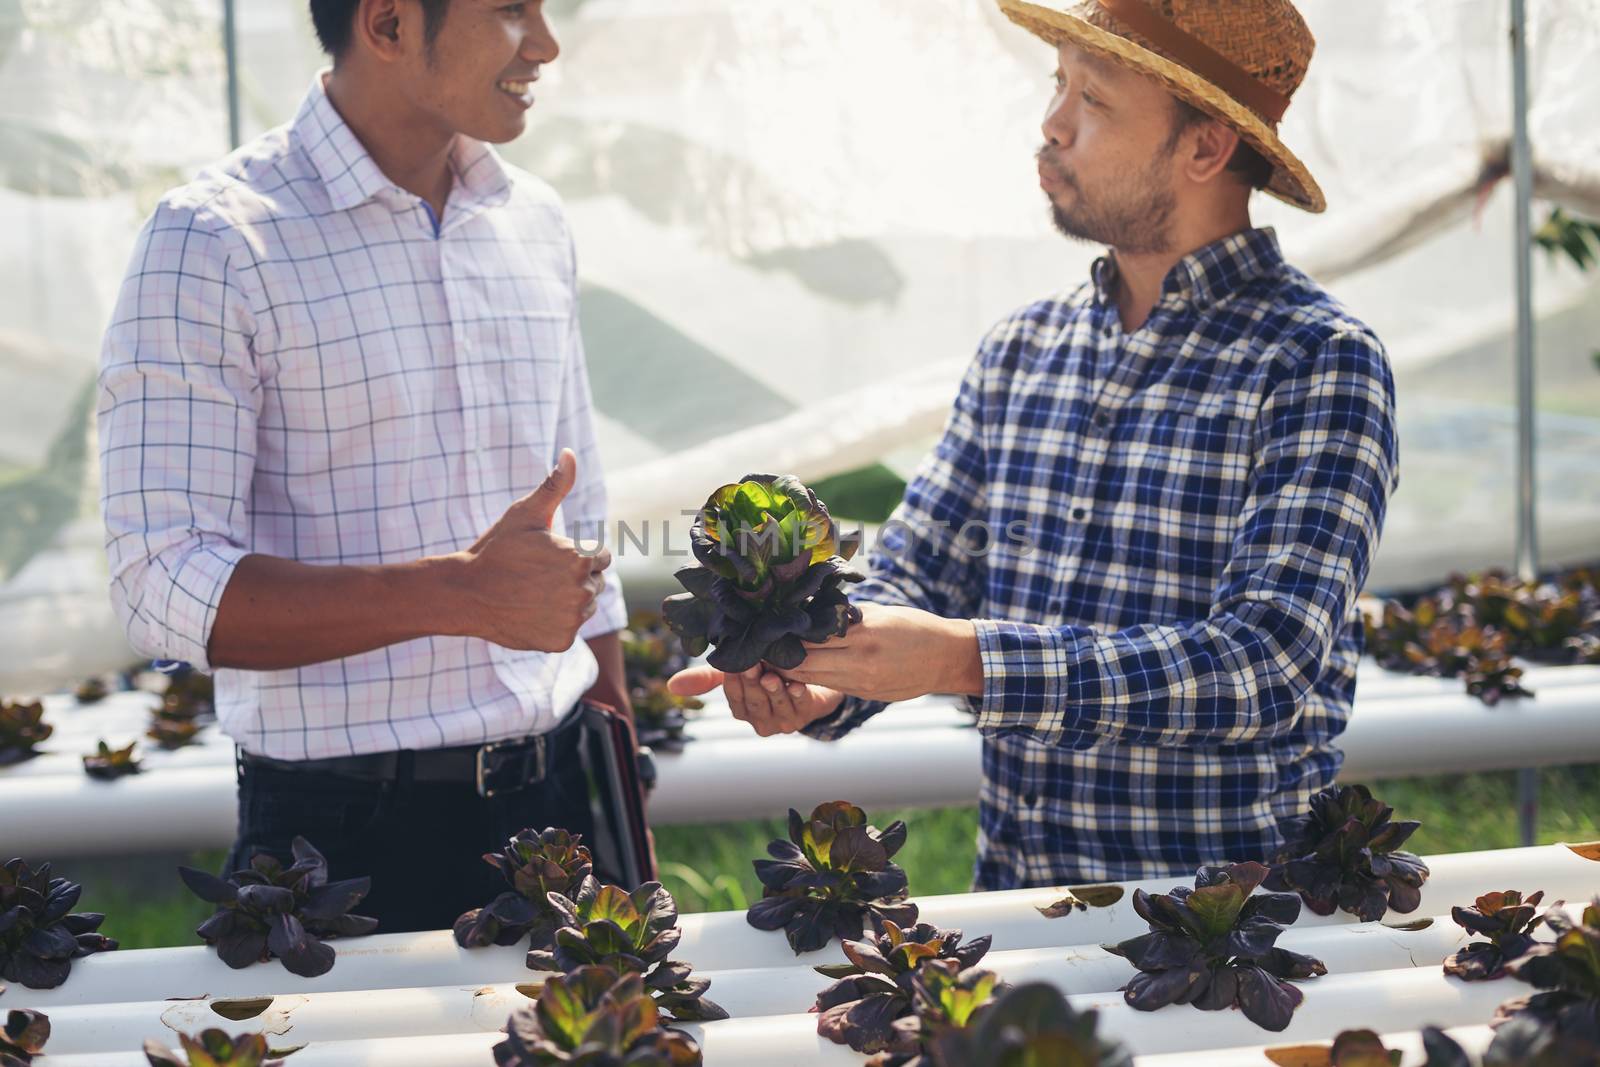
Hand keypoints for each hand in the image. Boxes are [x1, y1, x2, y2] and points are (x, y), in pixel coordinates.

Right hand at [460, 449, 610, 651]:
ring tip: (534, 592)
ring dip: (568, 600)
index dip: (576, 553)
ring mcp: (572, 619)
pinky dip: (555, 623)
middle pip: (596, 581)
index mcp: (580, 557)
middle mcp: (582, 590)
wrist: (465, 594)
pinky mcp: (561, 642)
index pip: (600, 556)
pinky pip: (570, 629)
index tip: (550, 556)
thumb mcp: (525, 514)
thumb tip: (570, 453)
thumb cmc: (496, 550)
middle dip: (575, 577)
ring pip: (585, 606)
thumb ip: (555, 485)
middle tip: (539, 575)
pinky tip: (531, 612)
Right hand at [668, 664, 844, 736]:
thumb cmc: (765, 675)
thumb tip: (671, 685)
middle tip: (751, 664)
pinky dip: (798, 695)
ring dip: (773, 691)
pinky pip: (800, 706)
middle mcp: (759, 720)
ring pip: (776, 705)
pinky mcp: (804, 716)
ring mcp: (782, 721)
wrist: (808, 684)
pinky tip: (797, 685)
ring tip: (771, 675)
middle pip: (754, 702)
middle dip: (752, 683)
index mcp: (741, 710)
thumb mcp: (735, 673)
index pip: (733, 697)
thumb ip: (706, 678)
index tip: (732, 664)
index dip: (732, 682)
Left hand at [777, 603, 980, 701]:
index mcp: (864, 634)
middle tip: (765, 648)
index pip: (811, 638)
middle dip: (781, 658)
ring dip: (793, 672)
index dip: (786, 637)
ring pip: (813, 679)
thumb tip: (814, 614)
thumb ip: (848, 618)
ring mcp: (862, 682)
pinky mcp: (865, 694)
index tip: (769, 629)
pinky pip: (831, 686)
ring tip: (777, 660)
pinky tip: (803, 671)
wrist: (947, 658)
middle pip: (804, 664)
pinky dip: (814, 678)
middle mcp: (860, 661)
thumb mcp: (881, 614)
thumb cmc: (915, 627)